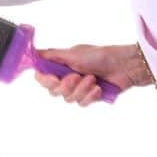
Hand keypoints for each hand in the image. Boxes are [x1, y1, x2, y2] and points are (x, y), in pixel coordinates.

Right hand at [34, 44, 151, 105]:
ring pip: (68, 99)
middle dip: (66, 86)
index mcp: (60, 66)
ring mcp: (78, 88)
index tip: (54, 79)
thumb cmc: (99, 56)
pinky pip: (82, 103)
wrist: (123, 66)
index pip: (42, 78)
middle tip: (77, 76)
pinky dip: (90, 96)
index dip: (46, 81)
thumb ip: (50, 55)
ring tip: (93, 79)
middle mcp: (66, 77)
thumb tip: (32, 52)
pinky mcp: (89, 97)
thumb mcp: (71, 53)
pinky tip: (98, 88)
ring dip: (81, 89)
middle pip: (53, 91)